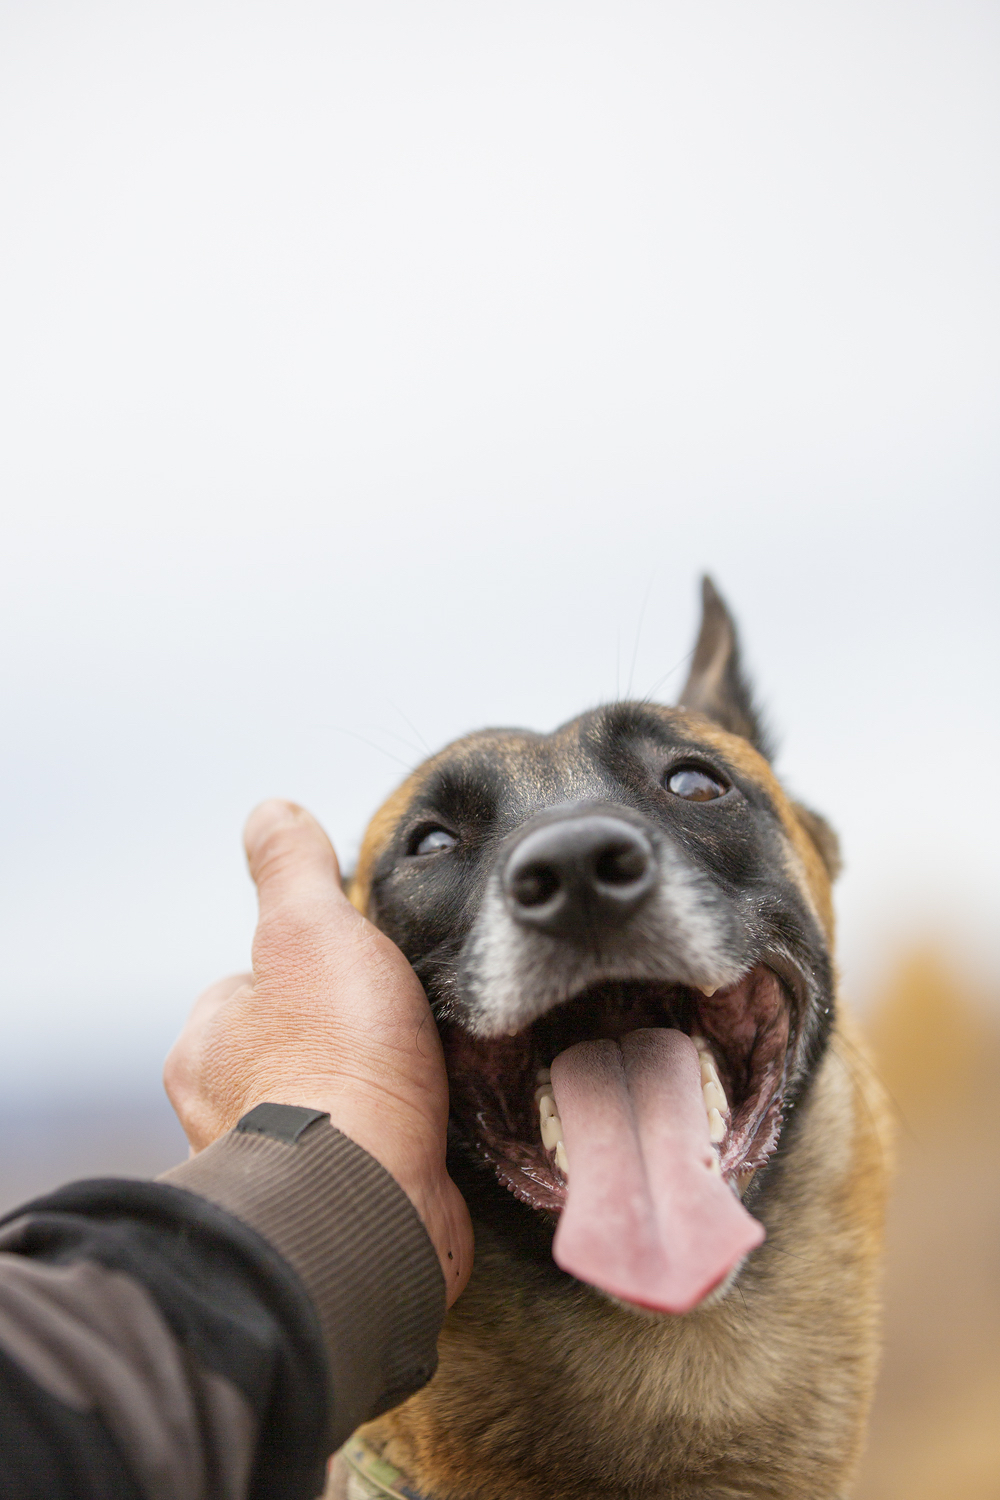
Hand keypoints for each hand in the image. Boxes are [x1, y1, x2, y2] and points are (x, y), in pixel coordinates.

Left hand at [164, 799, 472, 1305]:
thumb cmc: (334, 1060)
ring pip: (333, 1104)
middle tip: (405, 1020)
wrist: (371, 1200)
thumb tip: (271, 811)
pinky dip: (401, 1141)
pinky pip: (371, 1158)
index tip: (359, 965)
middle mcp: (226, 1114)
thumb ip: (294, 868)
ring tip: (433, 1071)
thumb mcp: (312, 928)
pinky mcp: (336, 1212)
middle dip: (346, 1031)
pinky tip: (440, 1126)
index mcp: (207, 1046)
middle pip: (295, 1045)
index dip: (310, 965)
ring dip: (377, 1088)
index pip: (250, 985)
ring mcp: (281, 1170)